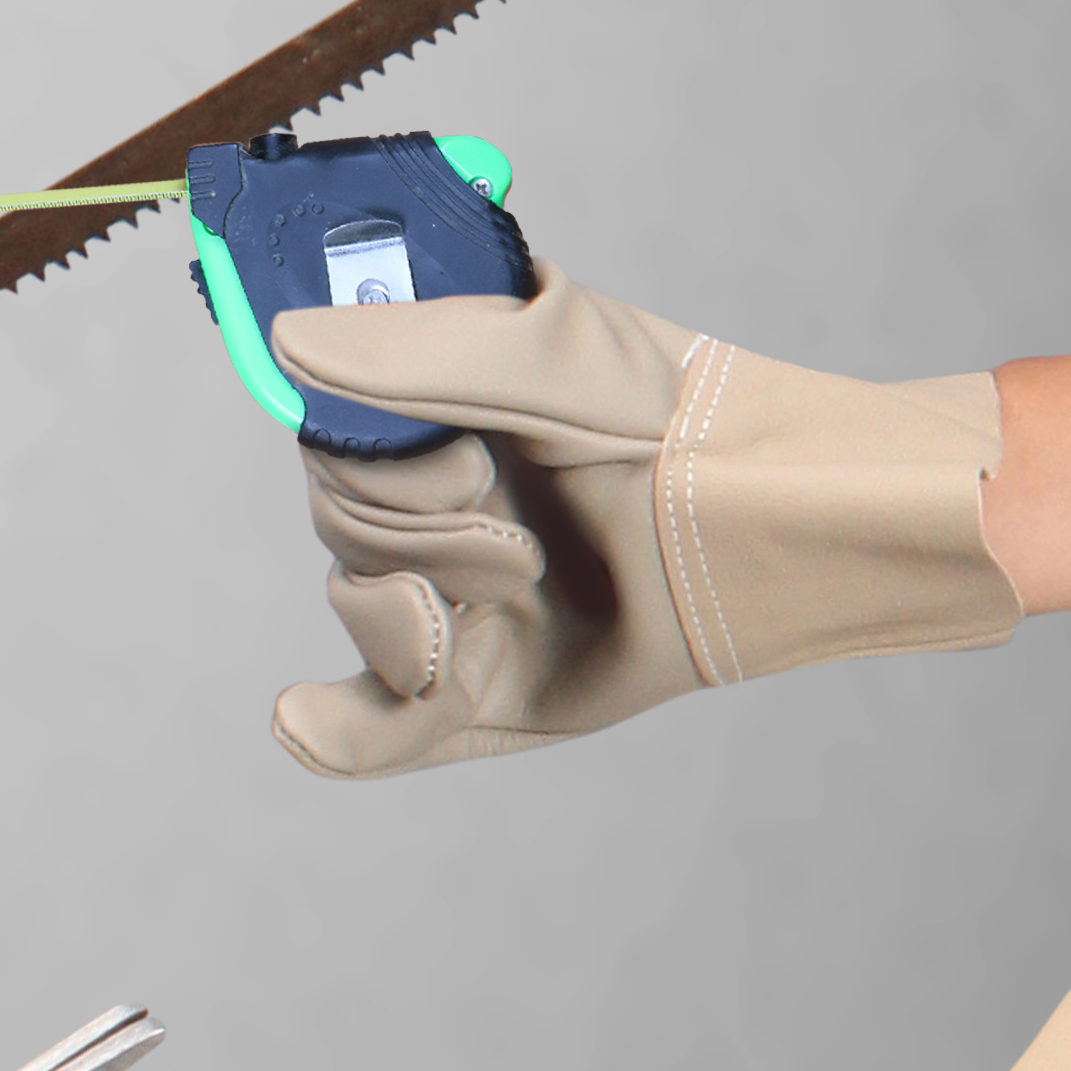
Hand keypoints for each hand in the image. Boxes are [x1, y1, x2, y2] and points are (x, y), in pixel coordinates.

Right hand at [263, 271, 1016, 777]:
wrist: (783, 528)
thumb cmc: (684, 419)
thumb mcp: (551, 355)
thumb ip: (415, 349)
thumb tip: (287, 342)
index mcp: (436, 412)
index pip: (328, 425)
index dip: (355, 445)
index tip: (433, 456)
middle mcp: (440, 503)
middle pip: (340, 515)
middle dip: (414, 521)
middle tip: (508, 519)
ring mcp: (457, 600)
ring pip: (357, 603)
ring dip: (422, 595)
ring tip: (522, 582)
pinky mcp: (481, 691)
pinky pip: (372, 723)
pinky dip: (332, 729)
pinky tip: (304, 718)